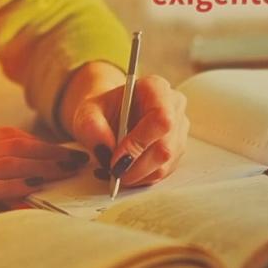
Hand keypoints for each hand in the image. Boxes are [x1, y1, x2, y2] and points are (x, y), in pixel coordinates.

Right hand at [0, 128, 86, 260]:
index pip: (1, 136)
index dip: (34, 141)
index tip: (58, 150)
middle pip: (11, 144)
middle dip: (47, 151)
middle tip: (76, 159)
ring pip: (6, 162)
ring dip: (42, 167)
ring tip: (68, 173)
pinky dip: (18, 188)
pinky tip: (38, 192)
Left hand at [60, 61, 188, 187]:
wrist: (110, 116)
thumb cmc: (102, 111)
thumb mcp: (87, 113)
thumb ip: (92, 128)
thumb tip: (106, 151)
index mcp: (156, 88)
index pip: (161, 118)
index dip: (139, 143)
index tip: (116, 159)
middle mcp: (174, 107)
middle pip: (165, 147)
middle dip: (136, 166)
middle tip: (113, 172)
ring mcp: (179, 130)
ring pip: (165, 164)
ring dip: (138, 175)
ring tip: (115, 171)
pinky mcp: (177, 150)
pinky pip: (164, 172)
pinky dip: (142, 178)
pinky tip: (126, 172)